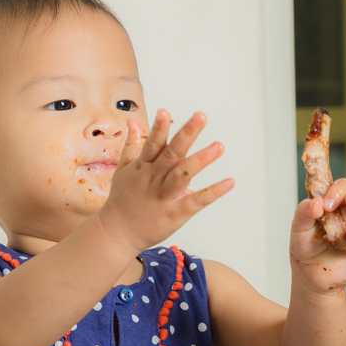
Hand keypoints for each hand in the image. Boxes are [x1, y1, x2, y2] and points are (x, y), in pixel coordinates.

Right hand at [97, 109, 234, 252]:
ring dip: (201, 160)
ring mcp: (165, 196)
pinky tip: (229, 182)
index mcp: (143, 167)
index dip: (158, 128)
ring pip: (183, 175)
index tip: (164, 111)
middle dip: (186, 134)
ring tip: (219, 146)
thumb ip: (131, 145)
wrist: (117, 234)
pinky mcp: (176, 213)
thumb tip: (133, 122)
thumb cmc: (121, 201)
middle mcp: (154, 179)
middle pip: (172, 154)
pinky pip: (197, 200)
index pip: (152, 144)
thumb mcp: (122, 170)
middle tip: (200, 117)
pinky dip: (213, 192)